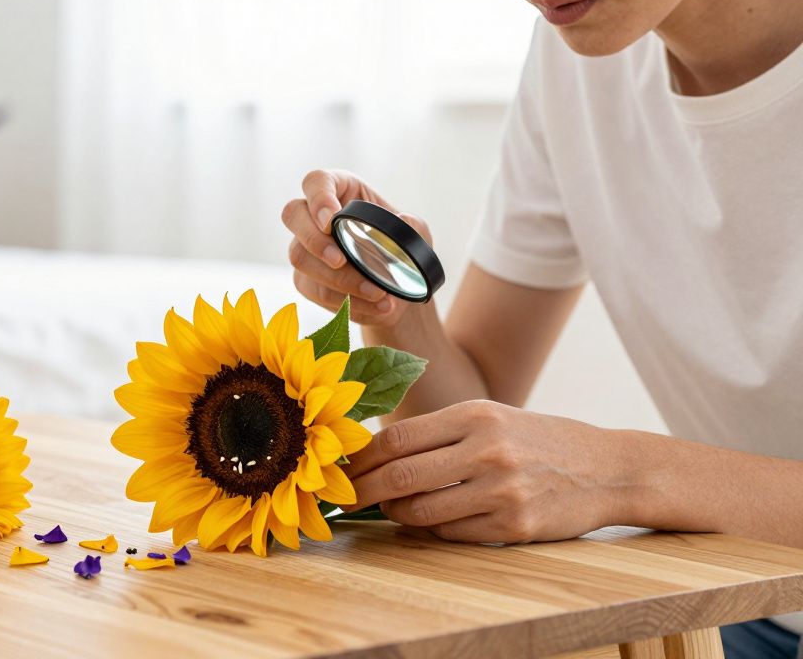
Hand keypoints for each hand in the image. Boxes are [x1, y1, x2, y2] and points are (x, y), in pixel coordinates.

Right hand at [282, 169, 432, 325]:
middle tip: (340, 261)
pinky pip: (315, 290)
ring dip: (337, 279)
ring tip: (376, 292)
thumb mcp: (417, 234)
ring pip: (300, 257)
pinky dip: (346, 301)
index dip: (318, 198)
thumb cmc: (402, 251)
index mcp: (341, 191)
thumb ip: (413, 226)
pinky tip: (374, 306)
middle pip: (292, 214)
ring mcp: (304, 248)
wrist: (398, 289)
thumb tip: (402, 221)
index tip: (331, 220)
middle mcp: (314, 217)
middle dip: (313, 239)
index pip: (316, 181)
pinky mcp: (305, 279)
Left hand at [342, 400, 627, 542]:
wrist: (607, 467)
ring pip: (421, 511)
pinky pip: (451, 533)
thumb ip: (439, 433)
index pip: (398, 437)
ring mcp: (503, 489)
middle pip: (401, 476)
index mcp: (476, 415)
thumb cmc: (537, 440)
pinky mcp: (515, 524)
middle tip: (343, 499)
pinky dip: (431, 529)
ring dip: (396, 515)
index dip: (360, 458)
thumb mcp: (491, 418)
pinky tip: (431, 520)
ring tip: (392, 509)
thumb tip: (374, 454)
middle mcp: (488, 449)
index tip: (340, 469)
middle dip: (362, 492)